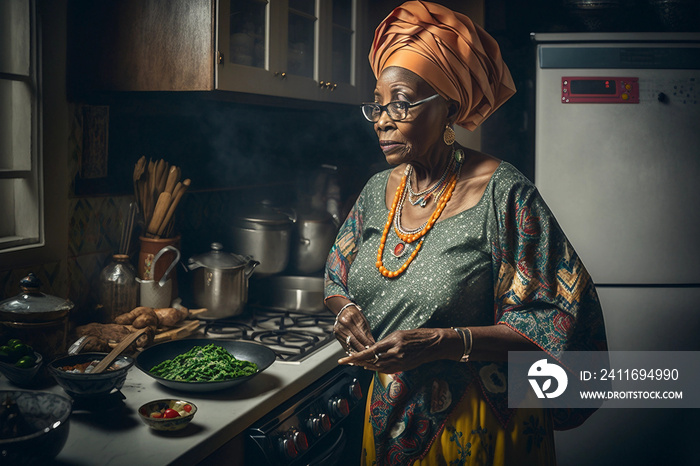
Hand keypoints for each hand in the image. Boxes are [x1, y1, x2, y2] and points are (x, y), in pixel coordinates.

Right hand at [333, 303, 374, 353]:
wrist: (344, 310)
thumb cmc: (355, 314)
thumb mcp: (363, 320)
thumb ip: (367, 332)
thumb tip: (373, 344)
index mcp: (349, 320)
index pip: (359, 335)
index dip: (367, 343)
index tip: (373, 348)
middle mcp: (342, 326)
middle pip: (354, 342)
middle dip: (363, 349)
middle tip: (371, 354)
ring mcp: (338, 332)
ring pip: (349, 346)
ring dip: (358, 352)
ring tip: (366, 355)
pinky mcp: (337, 336)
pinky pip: (345, 346)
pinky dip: (352, 351)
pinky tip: (358, 354)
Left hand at [338, 328, 453, 372]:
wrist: (434, 344)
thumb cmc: (417, 335)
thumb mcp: (399, 334)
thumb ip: (385, 343)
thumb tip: (373, 350)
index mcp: (394, 342)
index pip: (370, 352)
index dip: (356, 357)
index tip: (345, 359)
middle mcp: (396, 354)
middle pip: (372, 362)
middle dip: (358, 362)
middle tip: (347, 361)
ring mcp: (400, 363)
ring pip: (378, 368)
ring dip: (366, 366)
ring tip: (355, 363)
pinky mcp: (403, 368)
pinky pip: (386, 370)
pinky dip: (376, 368)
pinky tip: (370, 366)